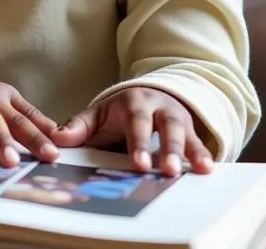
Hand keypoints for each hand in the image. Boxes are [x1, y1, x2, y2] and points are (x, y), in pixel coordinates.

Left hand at [51, 87, 213, 176]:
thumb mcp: (98, 114)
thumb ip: (79, 126)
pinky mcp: (191, 131)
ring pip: (184, 134)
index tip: (138, 164)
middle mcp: (157, 108)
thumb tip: (56, 139)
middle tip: (166, 170)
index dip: (137, 143)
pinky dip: (204, 155)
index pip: (135, 122)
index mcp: (132, 103)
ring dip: (189, 153)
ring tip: (196, 171)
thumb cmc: (119, 111)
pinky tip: (209, 170)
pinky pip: (199, 142)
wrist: (150, 94)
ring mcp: (177, 119)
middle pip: (164, 127)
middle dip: (166, 148)